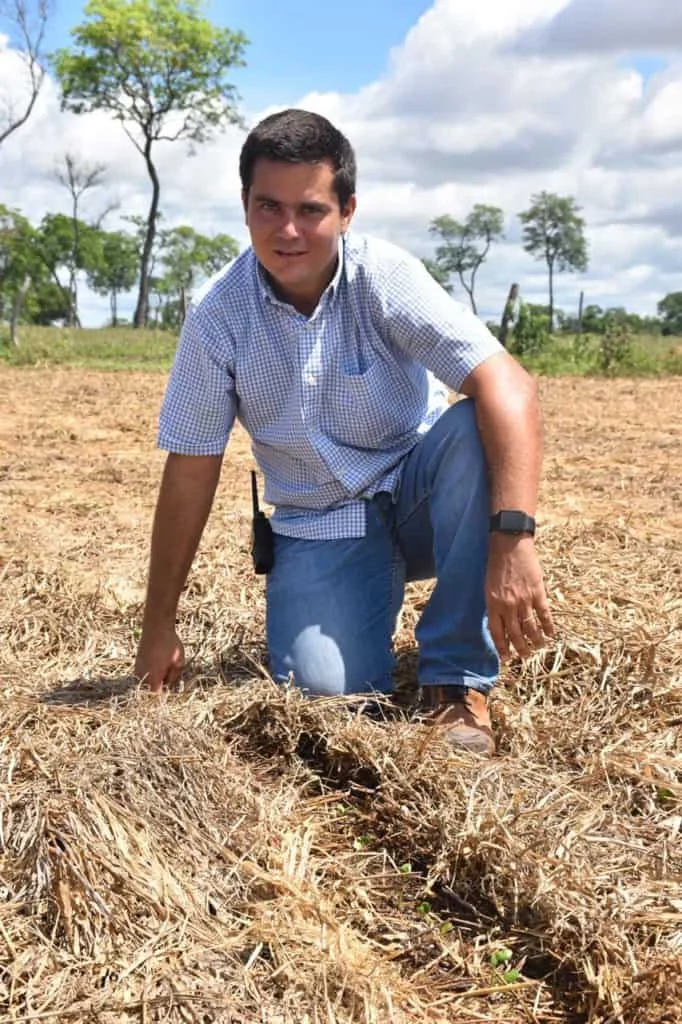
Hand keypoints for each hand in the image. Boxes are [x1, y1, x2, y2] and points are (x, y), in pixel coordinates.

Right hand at [134, 625, 185, 693]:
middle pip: (152, 688)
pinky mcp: (136, 662)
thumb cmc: (169, 644)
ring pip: (148, 680)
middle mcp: (142, 676)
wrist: (156, 627)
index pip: (157, 695)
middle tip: (171, 669)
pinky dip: (151, 669)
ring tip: (165, 662)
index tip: (172, 690)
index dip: (165, 694)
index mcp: (153, 679)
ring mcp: (138, 668)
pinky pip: (144, 672)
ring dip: (156, 676)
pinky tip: (159, 659)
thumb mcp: (178, 662)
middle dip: (161, 683)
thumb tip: (169, 684)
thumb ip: (173, 677)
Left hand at [485, 534, 553, 658]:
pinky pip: (544, 614)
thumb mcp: (488, 586)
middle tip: (525, 656)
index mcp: (493, 604)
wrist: (510, 544)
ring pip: (531, 627)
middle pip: (516, 634)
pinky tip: (551, 634)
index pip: (497, 632)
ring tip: (539, 648)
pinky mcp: (538, 592)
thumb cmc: (496, 563)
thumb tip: (501, 621)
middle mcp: (508, 606)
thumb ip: (494, 604)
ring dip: (536, 640)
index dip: (502, 647)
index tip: (506, 658)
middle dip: (521, 648)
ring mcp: (524, 600)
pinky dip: (548, 626)